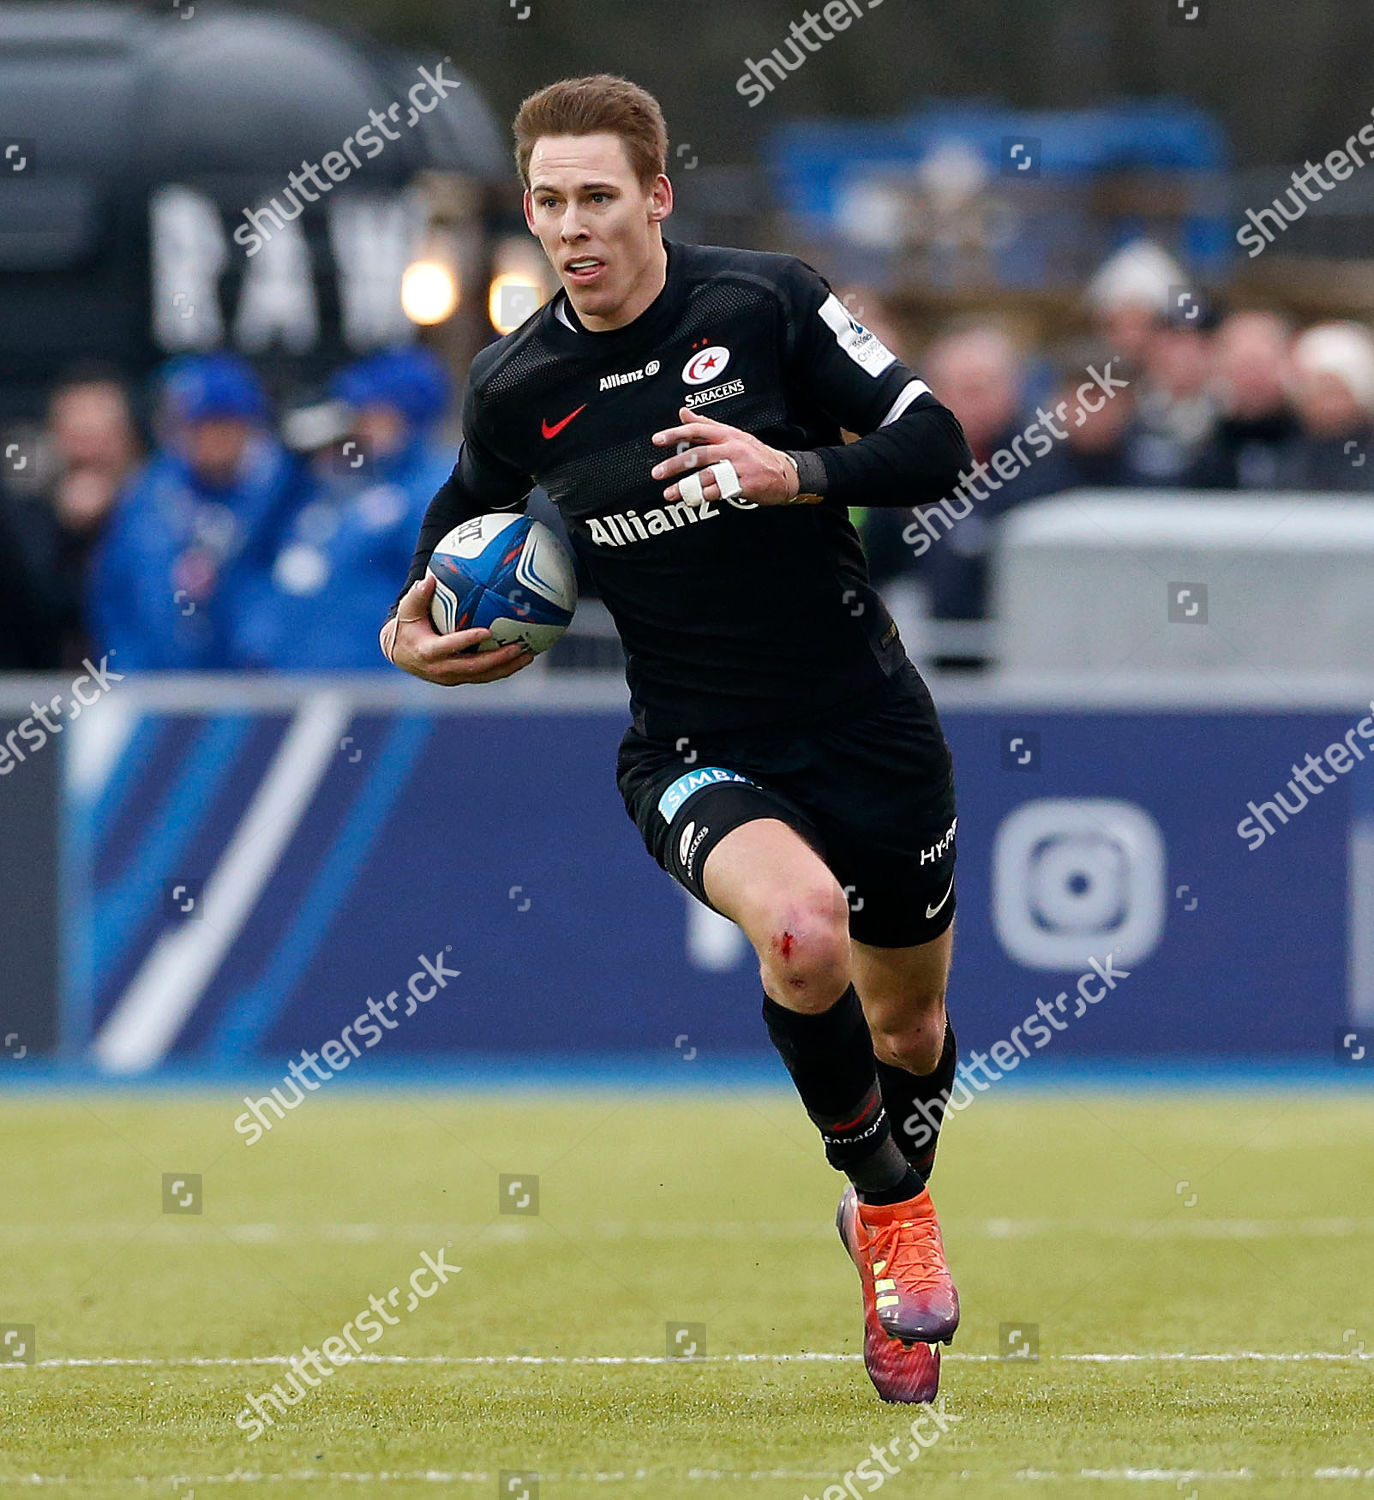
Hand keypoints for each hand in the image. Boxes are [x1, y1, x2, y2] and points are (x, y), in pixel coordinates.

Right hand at [381, 574, 533, 685]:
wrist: (400, 653)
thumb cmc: (406, 626)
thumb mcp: (407, 610)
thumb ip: (418, 596)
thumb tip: (429, 579)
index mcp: (427, 652)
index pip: (449, 647)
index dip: (467, 641)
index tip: (487, 632)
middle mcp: (440, 669)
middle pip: (473, 667)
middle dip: (497, 659)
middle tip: (518, 647)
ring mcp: (451, 677)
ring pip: (482, 676)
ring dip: (506, 668)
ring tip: (528, 656)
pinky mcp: (460, 679)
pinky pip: (484, 676)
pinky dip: (503, 670)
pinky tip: (521, 659)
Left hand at [650, 408, 813, 505]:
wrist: (785, 473)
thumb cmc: (755, 454)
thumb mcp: (732, 435)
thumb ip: (706, 425)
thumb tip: (683, 412)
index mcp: (728, 434)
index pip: (698, 430)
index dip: (676, 434)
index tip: (657, 440)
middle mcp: (733, 448)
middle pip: (698, 455)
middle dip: (674, 464)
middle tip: (657, 473)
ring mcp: (740, 467)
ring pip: (706, 476)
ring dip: (684, 487)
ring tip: (669, 494)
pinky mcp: (745, 484)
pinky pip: (720, 491)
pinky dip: (703, 497)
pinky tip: (692, 500)